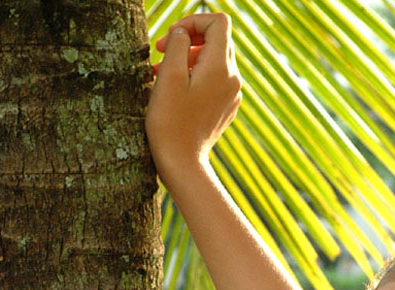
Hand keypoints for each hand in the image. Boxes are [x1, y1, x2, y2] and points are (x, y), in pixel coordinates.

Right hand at [145, 13, 241, 185]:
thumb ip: (177, 43)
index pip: (217, 22)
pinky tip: (176, 90)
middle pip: (217, 39)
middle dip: (188, 39)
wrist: (183, 164)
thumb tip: (182, 32)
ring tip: (163, 72)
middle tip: (162, 52)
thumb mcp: (168, 75)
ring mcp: (232, 95)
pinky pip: (214, 81)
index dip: (193, 21)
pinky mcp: (226, 108)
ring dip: (188, 58)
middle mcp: (233, 79)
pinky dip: (195, 77)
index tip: (171, 36)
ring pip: (214, 60)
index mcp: (221, 67)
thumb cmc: (170, 122)